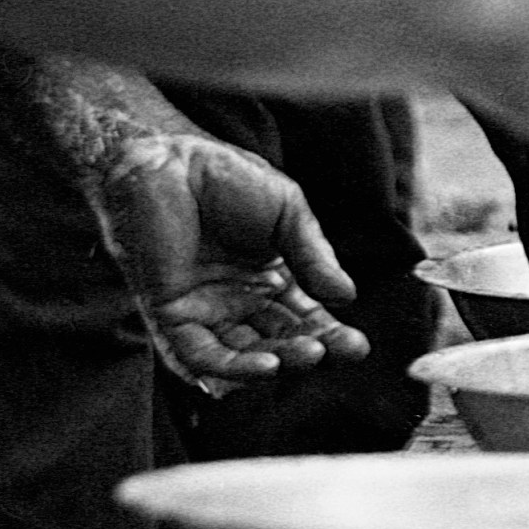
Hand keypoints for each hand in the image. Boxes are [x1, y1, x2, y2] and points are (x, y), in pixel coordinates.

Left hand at [94, 134, 369, 391]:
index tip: (358, 347)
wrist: (172, 161)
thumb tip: (347, 296)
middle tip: (335, 352)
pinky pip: (199, 354)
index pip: (306, 320)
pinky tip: (267, 366)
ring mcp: (205, 312)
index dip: (332, 337)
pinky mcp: (171, 315)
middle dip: (310, 352)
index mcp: (271, 279)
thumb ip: (314, 256)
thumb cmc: (227, 178)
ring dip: (278, 363)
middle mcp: (239, 303)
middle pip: (280, 343)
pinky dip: (232, 367)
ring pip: (243, 357)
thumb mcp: (288, 211)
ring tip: (308, 355)